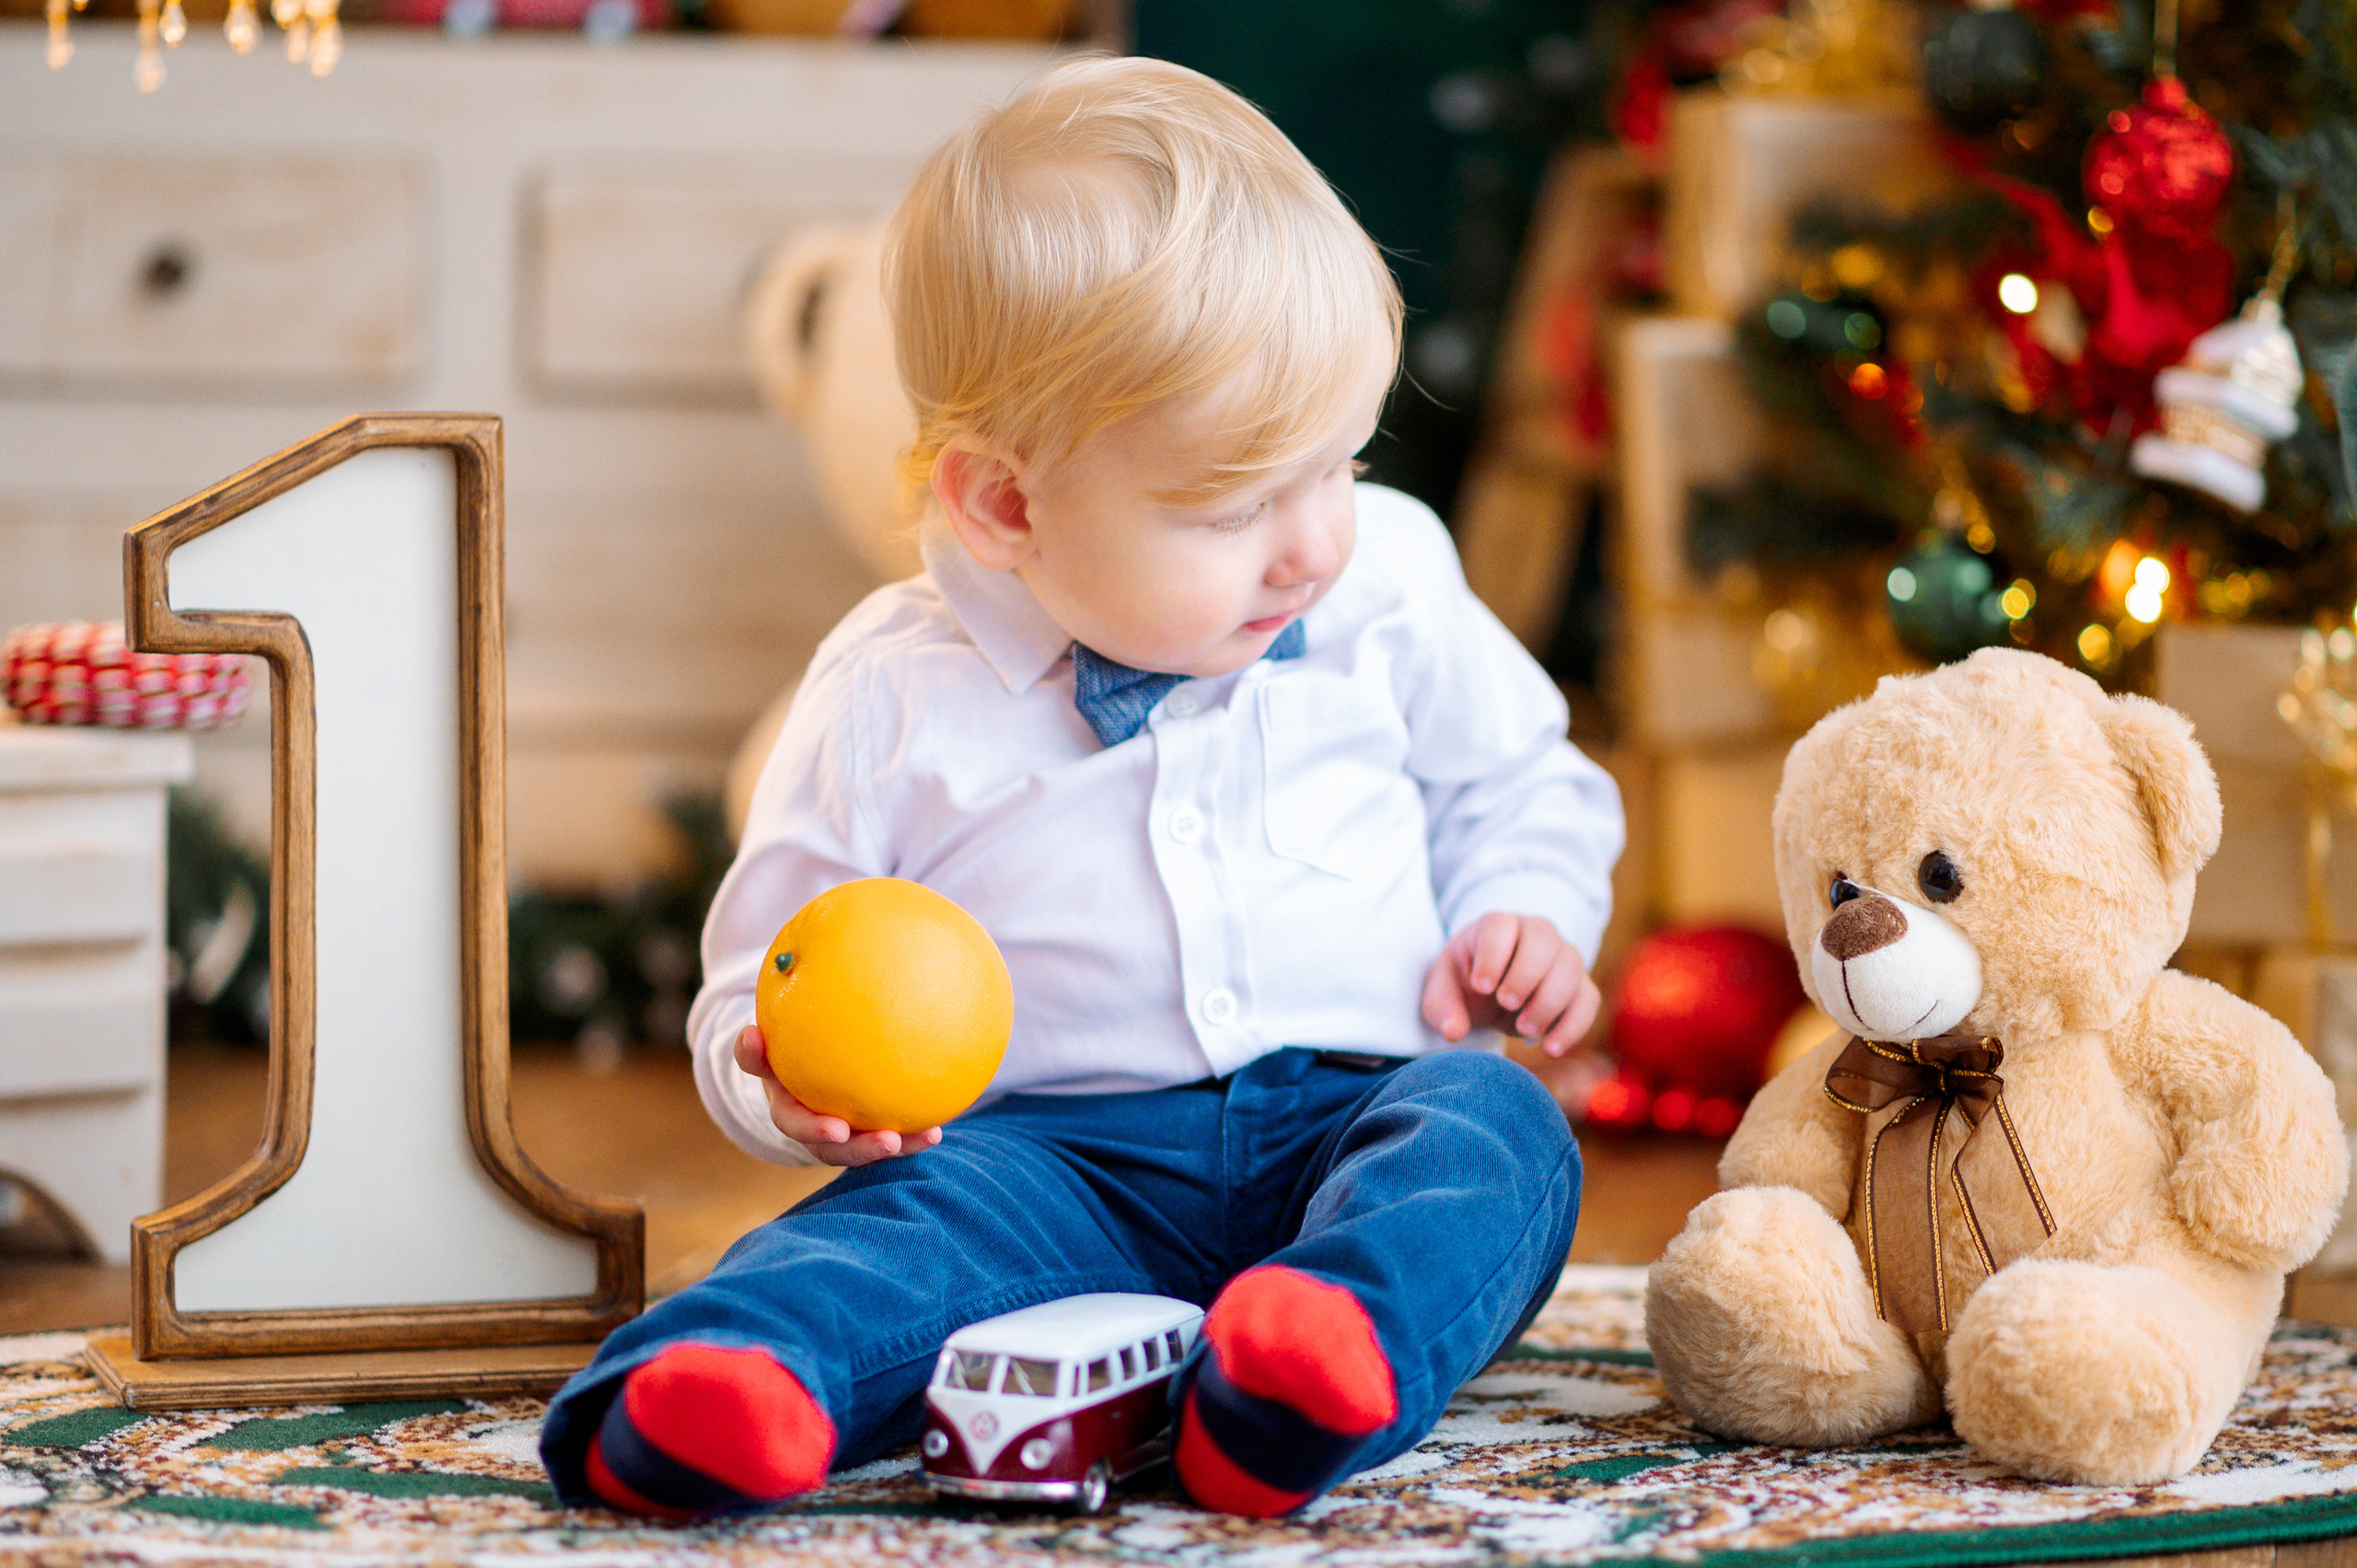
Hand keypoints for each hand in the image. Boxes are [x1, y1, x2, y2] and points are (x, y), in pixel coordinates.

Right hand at [733, 1025, 943, 1167]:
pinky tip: (938, 1128)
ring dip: (896, 1147)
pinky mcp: (863, 1132)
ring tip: (928, 1137)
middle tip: (888, 1141)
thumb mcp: (764, 1046)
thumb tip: (748, 1033)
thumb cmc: (780, 1050)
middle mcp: (814, 1132)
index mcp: (787, 1110)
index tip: (837, 1131)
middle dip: (862, 1151)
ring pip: (866, 1149)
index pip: (793, 1123)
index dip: (814, 1130)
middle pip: (835, 1150)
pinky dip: (912, 1135)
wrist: (797, 1066)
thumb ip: (754, 1048)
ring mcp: (840, 1137)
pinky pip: (889, 1136)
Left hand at [1421, 912, 1600, 1057]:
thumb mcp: (1444, 990)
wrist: (1492, 989)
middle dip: (1526, 974)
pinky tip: (1550, 1049)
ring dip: (1549, 1002)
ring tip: (1523, 1030)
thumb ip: (1442, 1008)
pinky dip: (1574, 1026)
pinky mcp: (1579, 986)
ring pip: (1570, 967)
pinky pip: (1589, 1000)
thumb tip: (1453, 1031)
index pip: (1501, 926)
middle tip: (1505, 1004)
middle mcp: (1534, 933)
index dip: (1494, 955)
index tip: (1481, 987)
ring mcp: (1562, 956)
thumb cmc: (1467, 980)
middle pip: (1543, 938)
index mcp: (1496, 926)